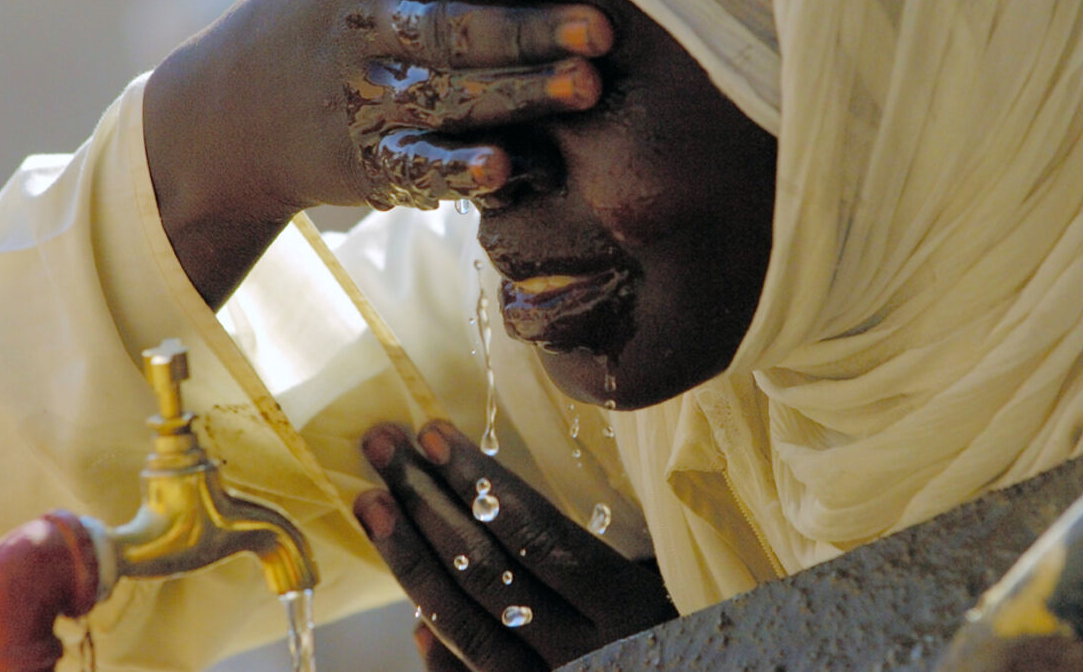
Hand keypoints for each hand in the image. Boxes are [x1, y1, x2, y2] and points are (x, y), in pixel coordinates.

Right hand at [142, 0, 612, 306]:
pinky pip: (419, 167)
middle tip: (601, 28)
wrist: (232, 116)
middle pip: (460, 28)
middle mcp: (368, 35)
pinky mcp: (369, 165)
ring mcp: (367, 103)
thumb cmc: (322, 29)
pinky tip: (502, 166)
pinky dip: (459, 169)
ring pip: (453, 98)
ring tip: (585, 86)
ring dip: (522, 93)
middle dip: (533, 28)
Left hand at [353, 420, 676, 670]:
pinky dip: (441, 655)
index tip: (432, 434)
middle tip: (381, 448)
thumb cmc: (709, 632)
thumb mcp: (681, 579)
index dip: (479, 485)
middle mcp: (587, 654)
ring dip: (412, 561)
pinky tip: (413, 622)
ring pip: (466, 627)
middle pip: (488, 573)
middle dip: (426, 504)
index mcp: (630, 608)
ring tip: (373, 504)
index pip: (537, 537)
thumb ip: (623, 547)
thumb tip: (517, 510)